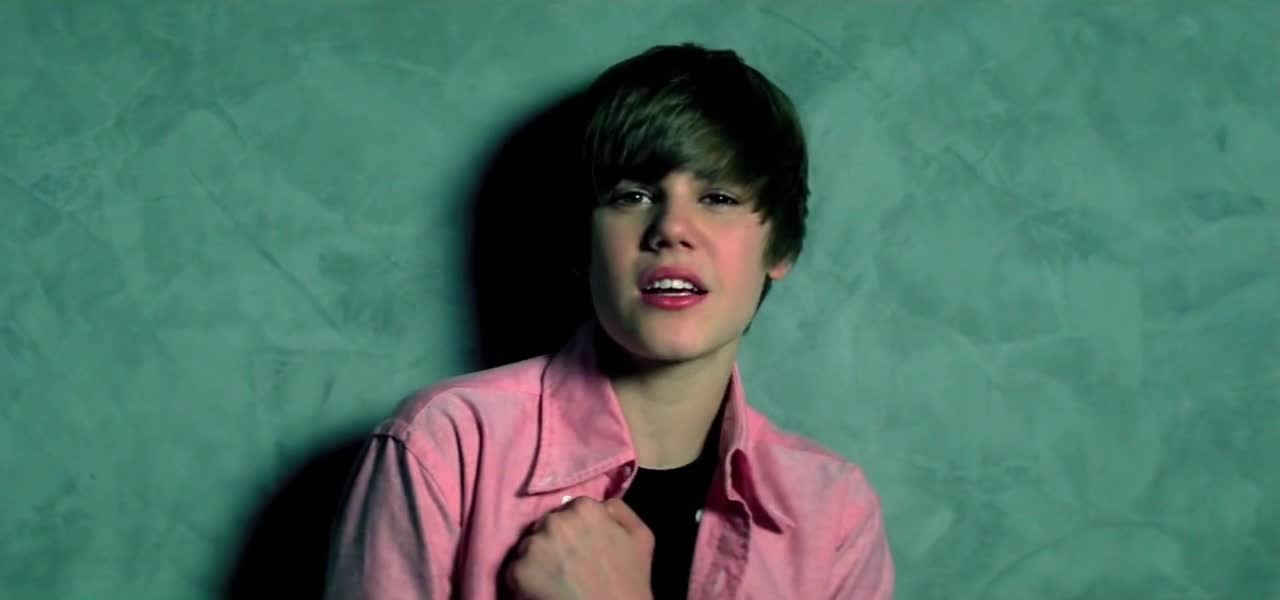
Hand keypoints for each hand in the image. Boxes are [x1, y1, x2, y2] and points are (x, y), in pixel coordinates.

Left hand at [505, 497, 654, 599]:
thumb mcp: (641, 538)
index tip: (581, 549)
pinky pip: (515, 570)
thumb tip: (600, 504)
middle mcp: (555, 521)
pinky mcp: (519, 571)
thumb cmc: (629, 584)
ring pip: (528, 546)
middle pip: (546, 526)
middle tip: (568, 566)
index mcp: (585, 508)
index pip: (570, 511)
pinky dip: (525, 582)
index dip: (575, 531)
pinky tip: (543, 592)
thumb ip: (619, 511)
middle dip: (554, 542)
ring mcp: (534, 545)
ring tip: (554, 580)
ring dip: (538, 560)